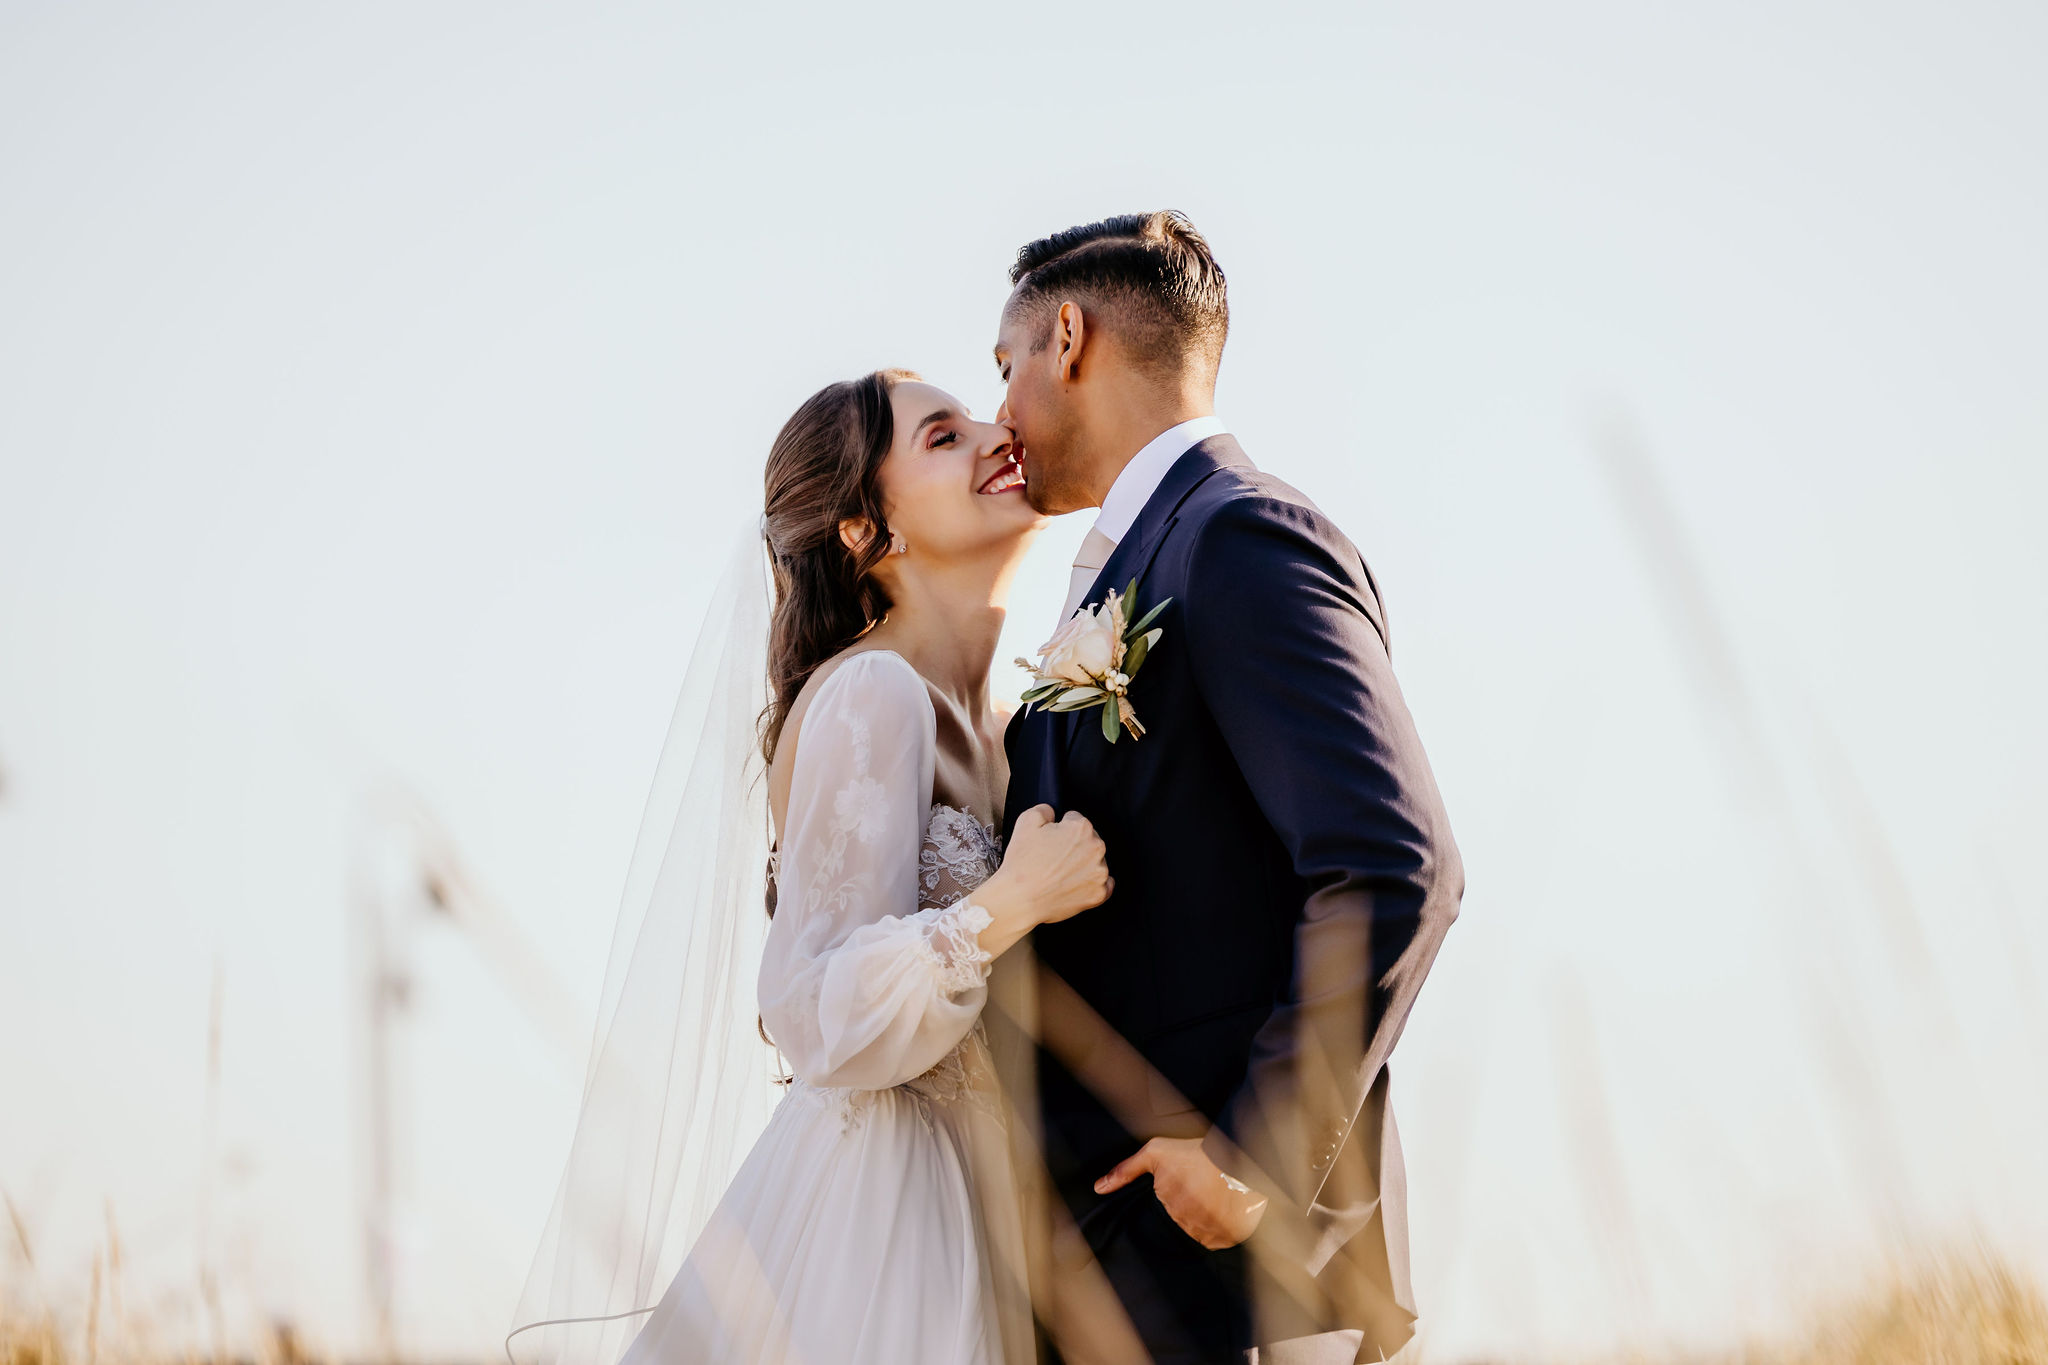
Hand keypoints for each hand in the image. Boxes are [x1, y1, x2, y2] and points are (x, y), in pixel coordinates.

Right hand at [992, 804, 1112, 919]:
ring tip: (1060, 874)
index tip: (1050, 841)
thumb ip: (1044, 809)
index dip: (1059, 829)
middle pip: (1088, 840)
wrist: (1020, 900)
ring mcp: (1100, 872)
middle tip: (1053, 859)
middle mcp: (1096, 848)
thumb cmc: (1023, 863)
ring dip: (1083, 865)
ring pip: (1095, 862)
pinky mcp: (1099, 893)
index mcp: (1081, 828)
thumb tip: (1052, 813)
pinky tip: (1075, 885)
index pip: (1075, 820)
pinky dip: (1092, 884)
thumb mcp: (1026, 822)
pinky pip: (1104, 885)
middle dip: (1073, 846)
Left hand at [1094, 1136, 1267, 1249]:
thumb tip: (1099, 1188)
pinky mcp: (1226, 1238)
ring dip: (1209, 1215)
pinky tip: (1227, 1207)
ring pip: (1203, 1227)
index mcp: (1167, 1203)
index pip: (1170, 1202)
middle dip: (1195, 1202)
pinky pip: (1221, 1237)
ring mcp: (1205, 1232)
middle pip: (1186, 1216)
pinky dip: (1224, 1225)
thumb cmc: (1196, 1154)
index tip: (1192, 1177)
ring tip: (1219, 1193)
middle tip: (1207, 1183)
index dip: (1182, 1188)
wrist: (1236, 1161)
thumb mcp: (1155, 1152)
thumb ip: (1126, 1170)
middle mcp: (1184, 1222)